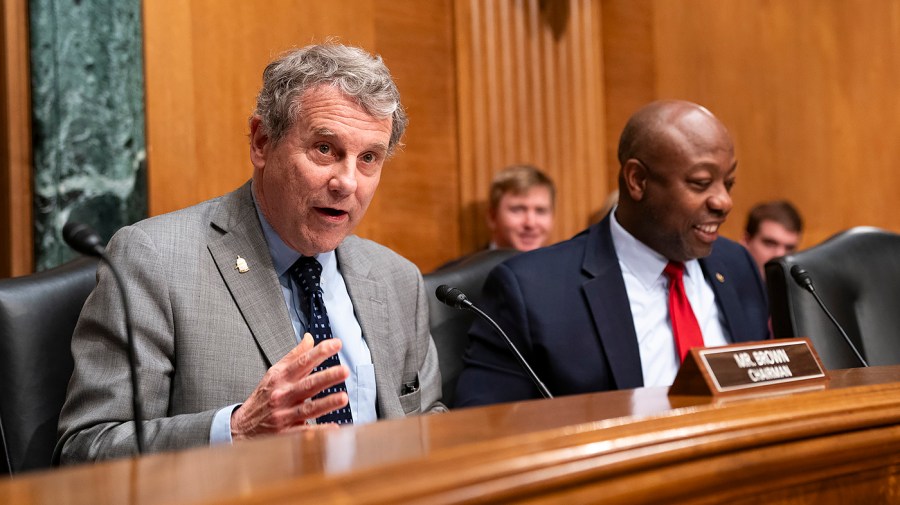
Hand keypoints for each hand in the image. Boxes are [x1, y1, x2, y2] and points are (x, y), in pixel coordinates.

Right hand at [230, 333, 350, 439]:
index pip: (302, 362)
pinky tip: (334, 427)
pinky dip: (319, 430)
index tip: (336, 344)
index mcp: (281, 378)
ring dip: (326, 403)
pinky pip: (305, 431)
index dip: (320, 352)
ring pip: (308, 408)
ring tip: (343, 398)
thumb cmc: (263, 397)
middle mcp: (282, 395)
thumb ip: (294, 356)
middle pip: (307, 385)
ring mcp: (283, 415)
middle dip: (327, 377)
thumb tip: (310, 338)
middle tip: (344, 370)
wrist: (242, 427)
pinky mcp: (285, 433)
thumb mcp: (274, 373)